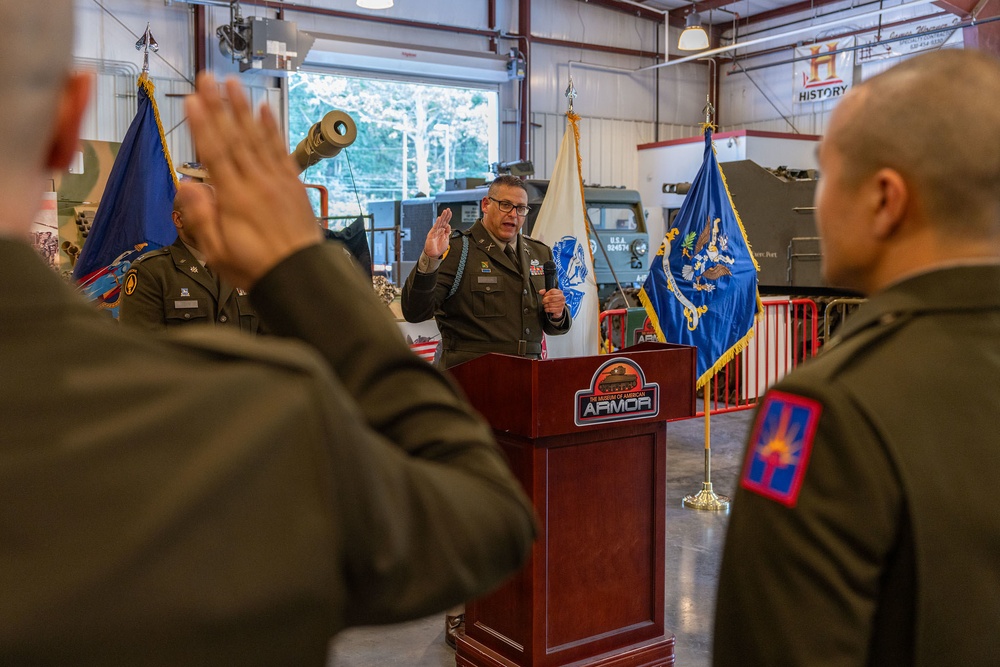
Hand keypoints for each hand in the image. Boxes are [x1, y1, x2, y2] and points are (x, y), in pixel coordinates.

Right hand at [183, 73, 321, 288]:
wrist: (300, 276)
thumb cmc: (254, 267)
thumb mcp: (217, 251)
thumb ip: (200, 217)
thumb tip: (184, 185)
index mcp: (234, 198)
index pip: (215, 153)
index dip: (203, 125)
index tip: (193, 99)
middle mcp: (257, 182)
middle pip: (235, 138)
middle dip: (220, 106)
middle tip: (209, 77)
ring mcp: (277, 181)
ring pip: (258, 138)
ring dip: (244, 109)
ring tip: (234, 83)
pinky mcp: (293, 184)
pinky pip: (281, 151)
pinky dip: (272, 129)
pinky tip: (265, 110)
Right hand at [423, 208, 452, 258]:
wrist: (434, 254)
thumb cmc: (439, 248)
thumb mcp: (446, 239)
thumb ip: (447, 232)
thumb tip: (448, 225)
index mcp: (442, 231)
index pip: (446, 222)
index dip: (448, 217)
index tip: (450, 212)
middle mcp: (439, 230)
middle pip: (443, 221)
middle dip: (445, 215)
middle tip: (448, 209)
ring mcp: (435, 232)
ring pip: (439, 223)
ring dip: (442, 217)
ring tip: (445, 212)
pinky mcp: (431, 234)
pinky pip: (435, 228)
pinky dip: (437, 223)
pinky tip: (439, 219)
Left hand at [539, 288, 566, 317]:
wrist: (558, 307)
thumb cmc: (553, 299)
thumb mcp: (549, 294)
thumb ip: (544, 292)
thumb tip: (540, 292)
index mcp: (559, 292)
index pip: (552, 291)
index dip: (546, 294)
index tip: (544, 296)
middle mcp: (562, 297)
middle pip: (551, 298)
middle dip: (545, 300)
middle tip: (543, 301)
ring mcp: (562, 304)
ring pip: (550, 304)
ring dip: (546, 305)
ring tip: (545, 305)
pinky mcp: (560, 310)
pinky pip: (551, 309)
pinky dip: (547, 309)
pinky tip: (547, 309)